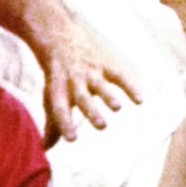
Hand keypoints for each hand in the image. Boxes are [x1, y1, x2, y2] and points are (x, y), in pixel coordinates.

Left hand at [32, 11, 138, 144]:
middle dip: (92, 111)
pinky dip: (130, 86)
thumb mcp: (51, 97)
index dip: (64, 124)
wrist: (60, 36)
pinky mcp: (105, 63)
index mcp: (59, 91)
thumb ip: (52, 124)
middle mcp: (74, 81)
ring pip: (100, 85)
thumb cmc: (58, 76)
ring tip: (117, 108)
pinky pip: (119, 75)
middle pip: (82, 98)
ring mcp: (90, 71)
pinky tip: (140, 99)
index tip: (72, 139)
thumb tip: (45, 149)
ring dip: (109, 96)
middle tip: (102, 126)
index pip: (59, 109)